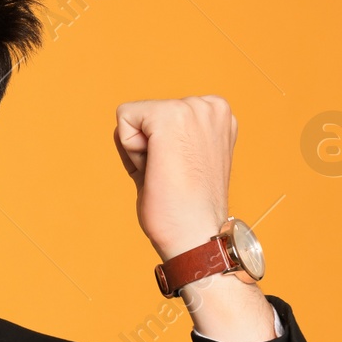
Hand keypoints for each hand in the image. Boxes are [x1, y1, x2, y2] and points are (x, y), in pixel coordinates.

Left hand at [113, 95, 236, 260]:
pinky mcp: (171, 116)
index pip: (159, 117)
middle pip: (145, 116)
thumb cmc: (185, 208)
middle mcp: (210, 105)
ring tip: (166, 174)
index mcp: (217, 114)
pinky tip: (156, 169)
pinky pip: (124, 117)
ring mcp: (193, 108)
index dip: (155, 149)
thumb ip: (158, 138)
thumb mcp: (177, 161)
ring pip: (134, 117)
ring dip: (140, 151)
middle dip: (147, 148)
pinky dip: (130, 149)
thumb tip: (125, 121)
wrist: (196, 236)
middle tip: (170, 177)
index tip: (177, 172)